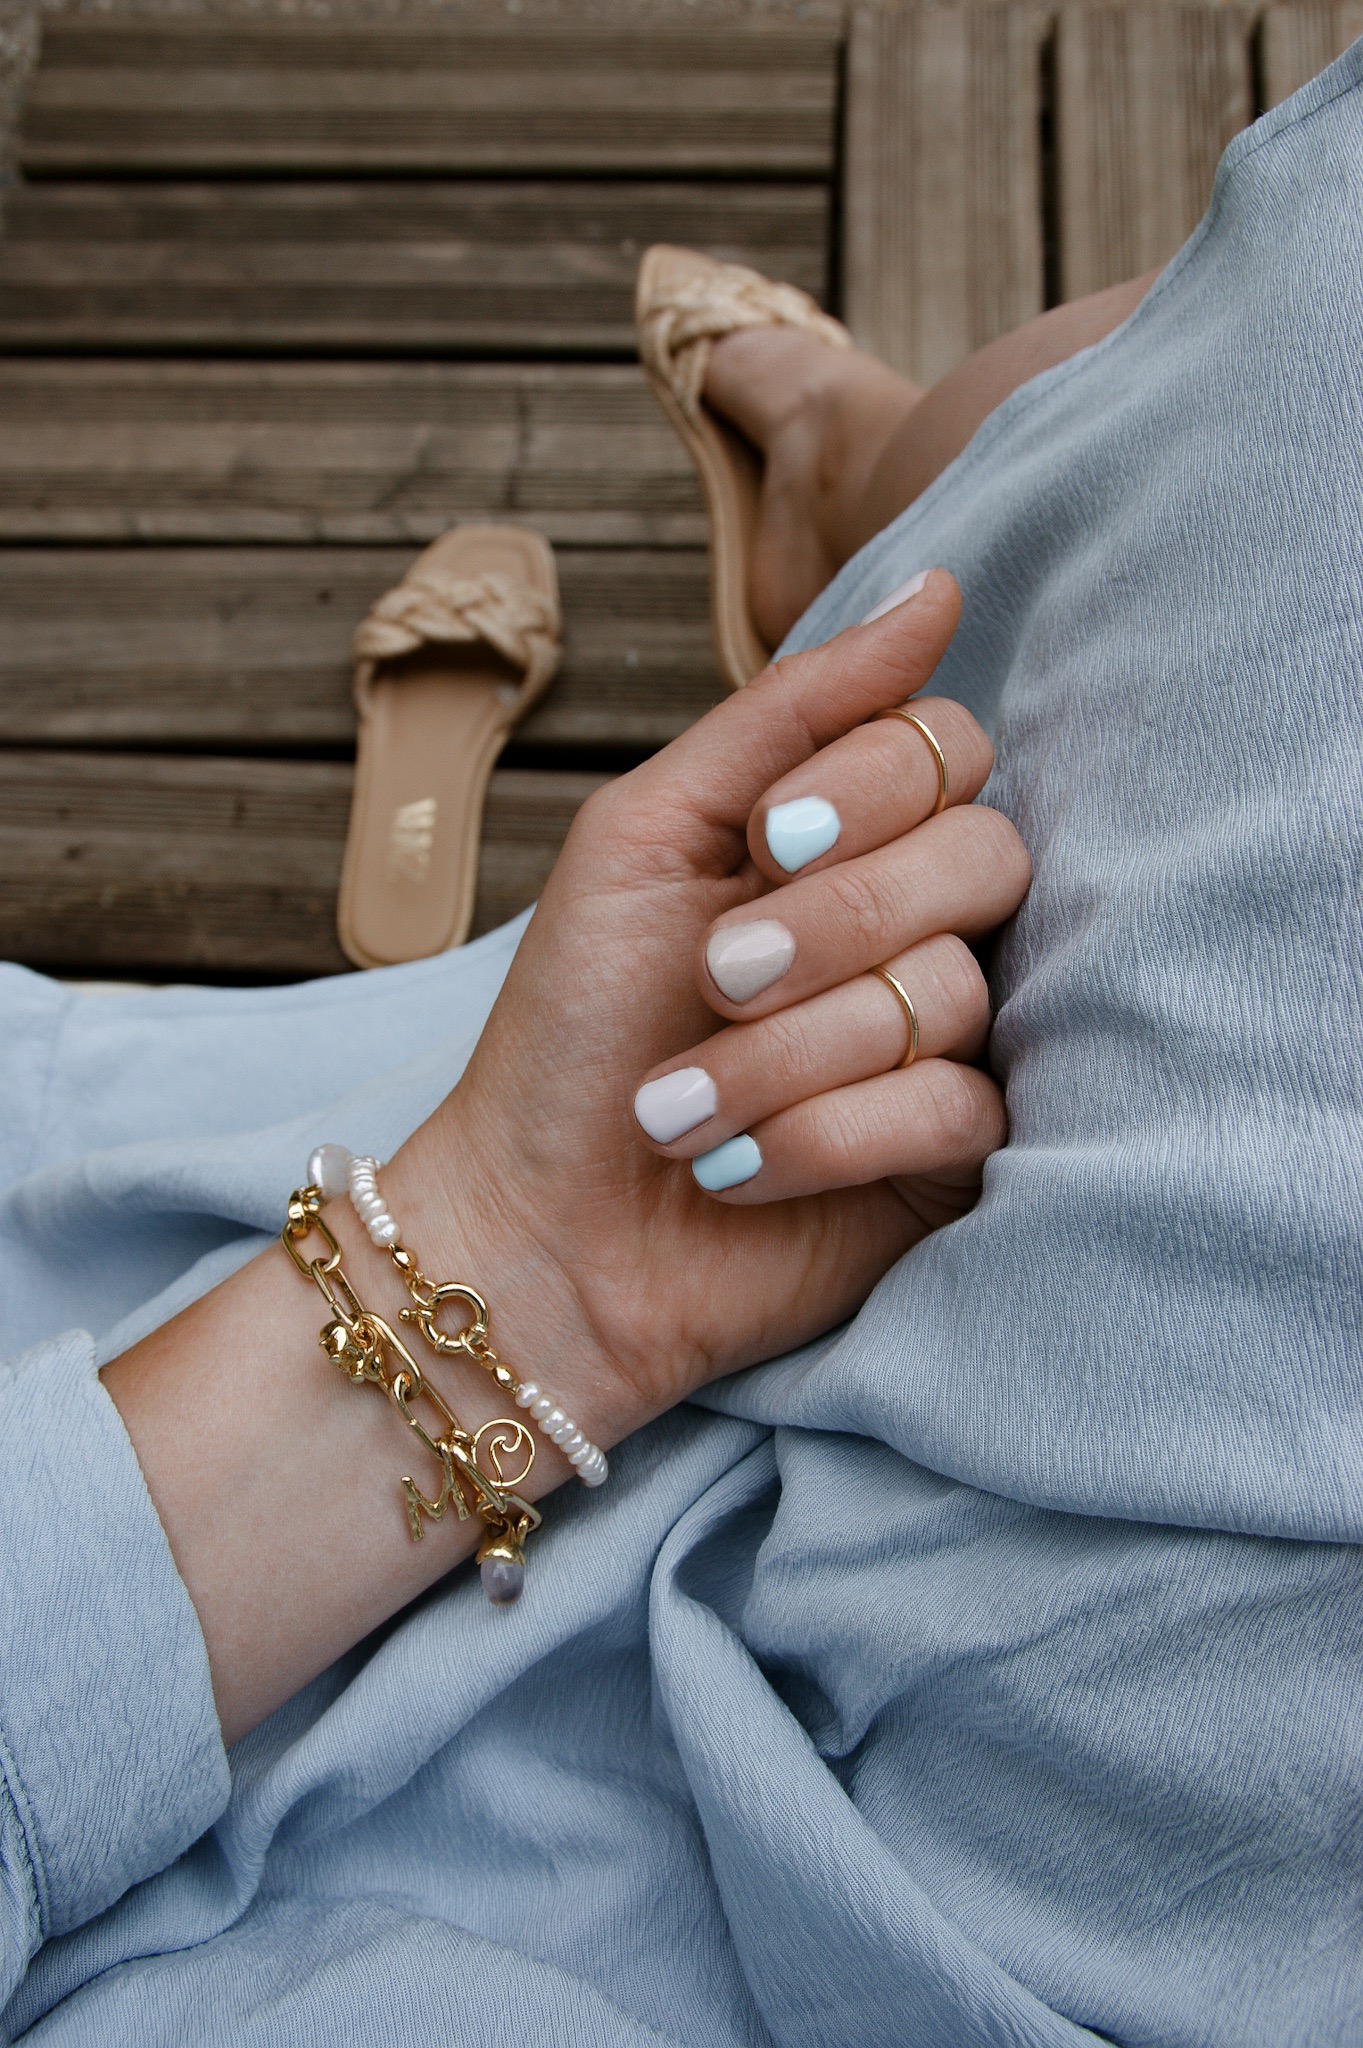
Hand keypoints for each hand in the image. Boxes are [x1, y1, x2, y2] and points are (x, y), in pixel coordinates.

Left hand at [106, 572, 1030, 1740]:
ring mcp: (939, 1043)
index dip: (872, 788)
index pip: (946, 750)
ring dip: (785, 1054)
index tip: (764, 842)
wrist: (539, 1222)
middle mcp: (911, 925)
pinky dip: (822, 1137)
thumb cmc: (575, 1026)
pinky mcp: (947, 1158)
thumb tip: (938, 589)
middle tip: (715, 978)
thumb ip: (789, 713)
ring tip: (678, 1107)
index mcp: (844, 835)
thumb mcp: (647, 836)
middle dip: (831, 924)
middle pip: (985, 859)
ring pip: (950, 996)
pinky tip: (733, 1169)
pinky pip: (954, 1112)